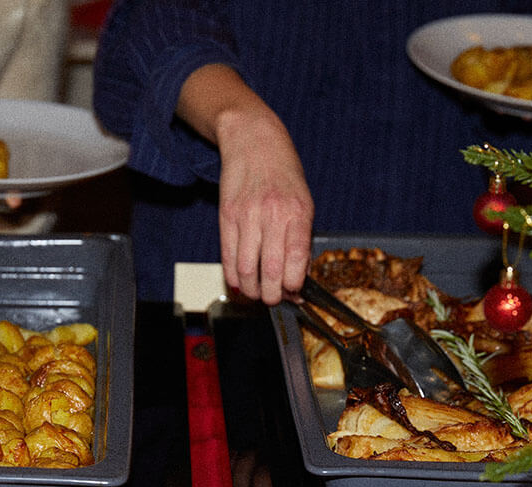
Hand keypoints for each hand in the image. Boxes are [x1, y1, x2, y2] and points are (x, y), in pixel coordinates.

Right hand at [215, 108, 313, 304]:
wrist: (254, 141)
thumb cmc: (283, 173)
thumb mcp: (304, 201)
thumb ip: (301, 238)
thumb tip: (298, 276)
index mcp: (298, 212)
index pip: (296, 259)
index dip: (294, 285)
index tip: (294, 293)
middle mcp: (272, 215)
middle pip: (270, 269)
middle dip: (272, 295)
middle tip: (274, 299)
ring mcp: (247, 216)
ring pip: (246, 268)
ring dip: (252, 289)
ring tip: (257, 293)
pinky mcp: (226, 216)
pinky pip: (228, 256)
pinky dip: (233, 276)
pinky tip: (240, 283)